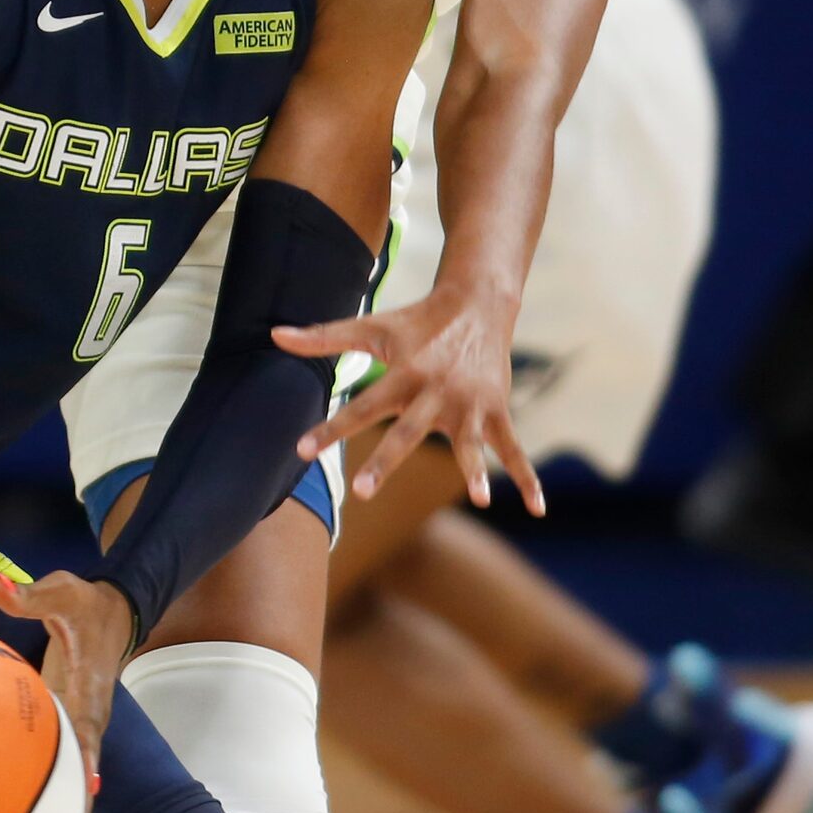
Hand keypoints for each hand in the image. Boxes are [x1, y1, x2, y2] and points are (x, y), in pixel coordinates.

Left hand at [0, 572, 133, 795]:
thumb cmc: (85, 604)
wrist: (115, 613)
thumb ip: (29, 594)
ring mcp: (81, 723)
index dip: (86, 756)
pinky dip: (54, 791)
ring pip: (78, 771)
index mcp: (89, 685)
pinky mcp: (68, 725)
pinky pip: (62, 763)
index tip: (84, 790)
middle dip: (80, 803)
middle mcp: (90, 712)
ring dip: (69, 807)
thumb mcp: (61, 591)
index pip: (88, 725)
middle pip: (86, 764)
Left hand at [274, 281, 544, 515]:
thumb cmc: (417, 321)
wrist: (479, 303)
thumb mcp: (372, 327)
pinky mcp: (496, 411)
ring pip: (468, 442)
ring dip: (474, 469)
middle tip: (362, 491)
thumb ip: (324, 337)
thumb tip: (274, 335)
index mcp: (403, 374)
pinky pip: (512, 449)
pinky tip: (537, 508)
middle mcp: (435, 391)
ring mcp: (470, 404)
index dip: (331, 428)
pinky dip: (527, 477)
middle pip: (407, 431)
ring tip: (478, 499)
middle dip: (385, 461)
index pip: (360, 405)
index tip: (301, 449)